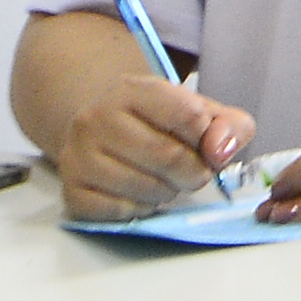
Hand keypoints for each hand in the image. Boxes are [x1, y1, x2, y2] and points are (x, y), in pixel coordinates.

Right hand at [52, 74, 259, 221]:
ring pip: (142, 187)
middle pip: (166, 156)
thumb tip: (219, 151)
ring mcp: (77, 154)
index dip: (207, 138)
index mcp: (134, 90)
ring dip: (167, 192)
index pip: (188, 115)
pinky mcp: (70, 189)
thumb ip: (230, 126)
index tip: (203, 144)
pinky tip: (139, 195)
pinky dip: (140, 209)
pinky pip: (118, 210)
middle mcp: (97, 117)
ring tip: (164, 181)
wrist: (105, 133)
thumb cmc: (162, 124)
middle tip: (192, 173)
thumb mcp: (204, 113)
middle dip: (193, 173)